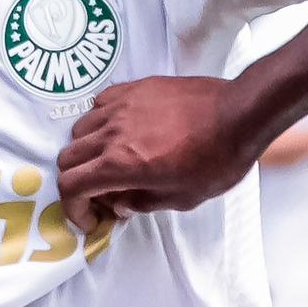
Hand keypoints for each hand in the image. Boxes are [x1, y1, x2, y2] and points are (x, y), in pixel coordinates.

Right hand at [58, 75, 257, 230]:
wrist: (240, 114)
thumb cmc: (218, 160)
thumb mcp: (183, 197)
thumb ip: (143, 203)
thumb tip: (120, 204)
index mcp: (121, 164)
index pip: (71, 185)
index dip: (74, 208)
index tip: (91, 219)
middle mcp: (112, 133)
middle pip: (67, 157)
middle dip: (77, 182)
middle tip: (102, 194)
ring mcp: (121, 106)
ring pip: (79, 130)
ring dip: (87, 152)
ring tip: (112, 162)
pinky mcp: (134, 88)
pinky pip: (99, 104)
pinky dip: (100, 123)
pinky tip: (121, 132)